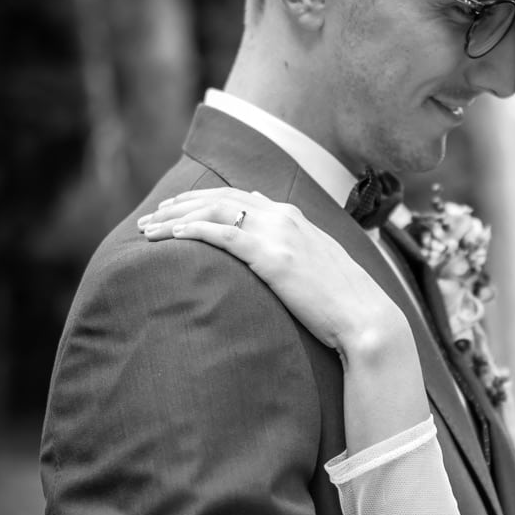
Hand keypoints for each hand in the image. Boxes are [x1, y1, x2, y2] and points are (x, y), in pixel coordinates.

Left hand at [140, 188, 407, 357]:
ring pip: (213, 211)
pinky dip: (190, 230)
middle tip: (151, 216)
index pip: (240, 196)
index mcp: (295, 217)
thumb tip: (276, 262)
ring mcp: (278, 233)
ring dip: (175, 217)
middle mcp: (284, 217)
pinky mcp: (270, 255)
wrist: (367, 318)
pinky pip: (220, 234)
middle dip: (181, 204)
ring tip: (147, 229)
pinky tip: (169, 236)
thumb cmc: (345, 303)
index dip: (205, 199)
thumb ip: (295, 254)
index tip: (179, 207)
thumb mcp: (319, 268)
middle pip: (220, 197)